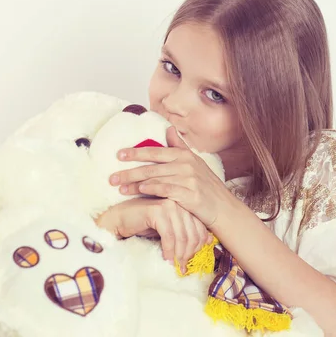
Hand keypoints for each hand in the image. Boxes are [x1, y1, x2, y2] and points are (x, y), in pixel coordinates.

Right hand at [94, 197, 211, 272]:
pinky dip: (169, 250)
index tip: (190, 261)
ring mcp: (168, 205)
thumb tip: (209, 241)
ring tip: (175, 265)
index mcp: (185, 204)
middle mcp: (179, 202)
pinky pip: (169, 236)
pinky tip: (166, 258)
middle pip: (193, 233)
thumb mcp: (170, 229)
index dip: (198, 248)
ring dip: (179, 254)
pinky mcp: (157, 211)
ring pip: (182, 236)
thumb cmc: (144, 224)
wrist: (118, 219)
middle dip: (189, 253)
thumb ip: (187, 231)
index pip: (201, 229)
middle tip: (182, 267)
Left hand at [109, 126, 232, 227]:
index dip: (135, 152)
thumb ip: (179, 146)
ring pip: (154, 179)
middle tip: (111, 178)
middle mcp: (186, 164)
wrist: (223, 208)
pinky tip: (138, 192)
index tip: (118, 155)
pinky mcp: (189, 194)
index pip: (155, 151)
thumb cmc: (206, 187)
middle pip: (150, 167)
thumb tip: (169, 128)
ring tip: (119, 188)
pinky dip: (150, 190)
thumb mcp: (195, 163)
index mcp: (184, 155)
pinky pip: (164, 190)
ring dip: (134, 184)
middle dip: (128, 171)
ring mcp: (188, 179)